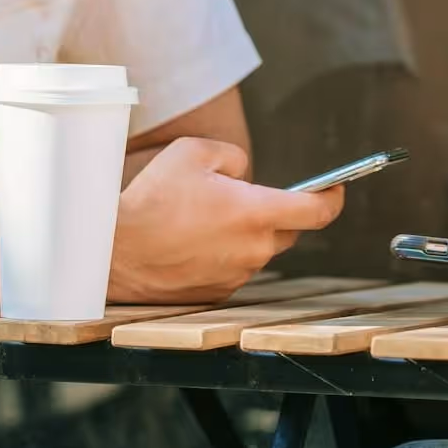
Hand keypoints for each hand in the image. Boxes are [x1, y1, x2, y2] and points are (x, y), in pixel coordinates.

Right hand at [109, 136, 343, 303]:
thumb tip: (245, 176)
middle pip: (287, 231)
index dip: (333, 198)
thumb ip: (234, 158)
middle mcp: (253, 250)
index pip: (318, 211)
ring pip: (257, 251)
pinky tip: (190, 244)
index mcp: (255, 213)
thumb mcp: (193, 152)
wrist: (111, 252)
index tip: (335, 189)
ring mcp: (236, 276)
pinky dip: (222, 256)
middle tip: (243, 198)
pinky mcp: (216, 294)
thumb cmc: (150, 199)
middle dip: (276, 213)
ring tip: (202, 220)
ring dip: (244, 235)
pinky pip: (233, 270)